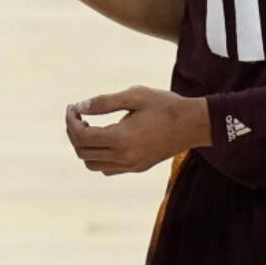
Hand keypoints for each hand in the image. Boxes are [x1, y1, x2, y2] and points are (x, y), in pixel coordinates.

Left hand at [65, 86, 210, 175]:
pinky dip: (98, 156)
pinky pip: (107, 168)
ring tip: (89, 126)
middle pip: (83, 152)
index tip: (72, 107)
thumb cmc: (165, 105)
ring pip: (93, 164)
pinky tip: (104, 138)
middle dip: (74, 132)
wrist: (194, 124)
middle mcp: (124, 157)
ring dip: (84, 147)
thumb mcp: (134, 95)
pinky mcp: (138, 167)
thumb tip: (79, 107)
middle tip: (78, 114)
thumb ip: (103, 102)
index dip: (71, 121)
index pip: (82, 137)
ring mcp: (131, 165)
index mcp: (121, 138)